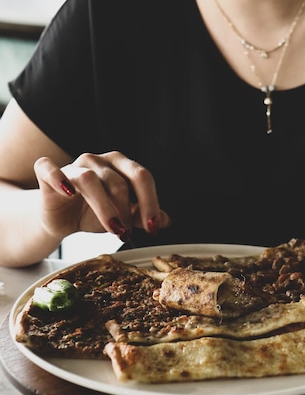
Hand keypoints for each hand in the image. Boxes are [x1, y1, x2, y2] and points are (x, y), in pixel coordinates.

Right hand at [34, 151, 170, 242]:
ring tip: (112, 229)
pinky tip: (68, 193)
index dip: (151, 202)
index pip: (141, 176)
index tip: (154, 227)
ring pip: (90, 179)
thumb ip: (140, 216)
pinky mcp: (47, 174)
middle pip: (118, 180)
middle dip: (127, 210)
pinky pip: (49, 168)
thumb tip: (166, 221)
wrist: (59, 219)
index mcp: (119, 165)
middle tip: (127, 233)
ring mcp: (73, 165)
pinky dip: (58, 178)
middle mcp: (97, 160)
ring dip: (104, 208)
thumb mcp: (120, 216)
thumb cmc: (90, 212)